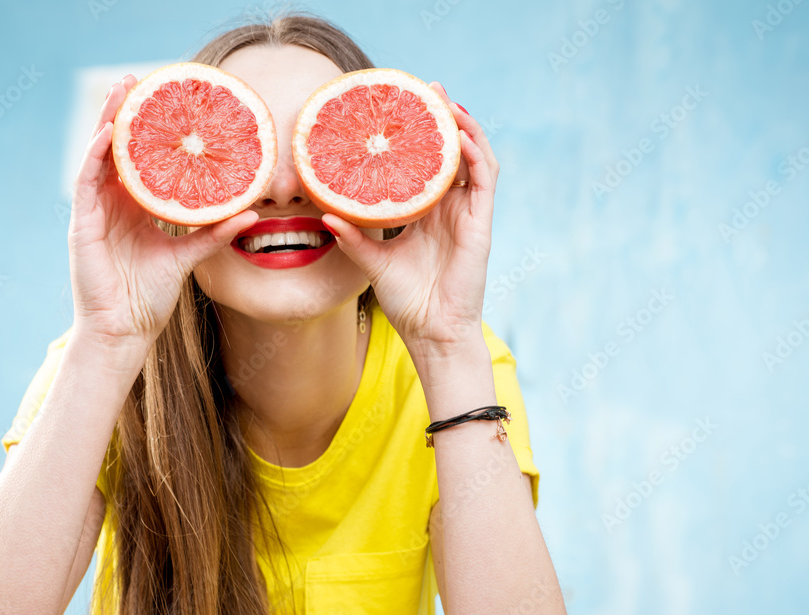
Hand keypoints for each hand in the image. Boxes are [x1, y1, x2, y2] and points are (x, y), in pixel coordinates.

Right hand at [67, 75, 257, 351]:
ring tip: (120, 92)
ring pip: (98, 158)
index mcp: (133, 210)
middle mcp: (111, 206)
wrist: (125, 330)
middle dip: (122, 115)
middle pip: (115, 151)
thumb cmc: (150, 297)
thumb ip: (213, 234)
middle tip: (135, 80)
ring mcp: (94, 214)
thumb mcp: (187, 257)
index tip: (161, 102)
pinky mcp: (81, 226)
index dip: (145, 132)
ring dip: (106, 123)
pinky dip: (96, 156)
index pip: (137, 161)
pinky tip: (108, 134)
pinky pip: (86, 183)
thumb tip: (251, 214)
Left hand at [321, 82, 499, 358]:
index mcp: (428, 214)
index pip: (429, 164)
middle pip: (453, 152)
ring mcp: (468, 214)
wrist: (431, 331)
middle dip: (444, 118)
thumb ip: (353, 237)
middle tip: (427, 89)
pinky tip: (460, 136)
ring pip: (475, 158)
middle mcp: (450, 209)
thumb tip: (323, 214)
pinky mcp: (481, 224)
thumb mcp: (373, 261)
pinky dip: (475, 155)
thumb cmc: (406, 300)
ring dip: (465, 128)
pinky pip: (484, 180)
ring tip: (447, 102)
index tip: (403, 109)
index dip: (422, 136)